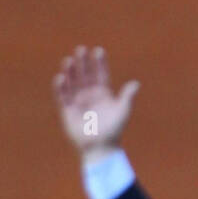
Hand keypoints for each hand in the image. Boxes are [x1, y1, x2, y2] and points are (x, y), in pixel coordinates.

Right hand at [52, 45, 139, 162]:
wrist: (101, 148)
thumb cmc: (114, 131)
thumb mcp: (122, 112)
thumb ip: (127, 97)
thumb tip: (136, 83)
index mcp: (103, 93)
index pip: (101, 74)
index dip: (100, 63)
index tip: (98, 51)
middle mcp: (89, 94)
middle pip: (85, 74)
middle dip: (82, 62)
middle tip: (81, 50)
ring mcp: (78, 101)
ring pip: (72, 82)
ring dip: (70, 71)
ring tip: (69, 61)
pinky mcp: (68, 110)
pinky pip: (62, 96)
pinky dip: (61, 87)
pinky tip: (61, 78)